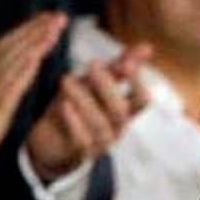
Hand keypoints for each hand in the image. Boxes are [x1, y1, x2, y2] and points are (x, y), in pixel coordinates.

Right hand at [0, 12, 65, 192]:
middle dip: (35, 29)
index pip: (4, 47)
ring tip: (56, 27)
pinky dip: (25, 68)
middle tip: (59, 16)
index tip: (46, 20)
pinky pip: (10, 86)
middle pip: (9, 47)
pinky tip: (40, 55)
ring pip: (12, 61)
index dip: (26, 31)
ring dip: (35, 42)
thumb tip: (11, 76)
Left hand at [24, 44, 150, 177]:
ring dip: (84, 100)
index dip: (138, 83)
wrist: (52, 140)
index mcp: (125, 111)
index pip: (142, 101)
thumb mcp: (96, 83)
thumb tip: (147, 47)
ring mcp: (101, 143)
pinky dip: (74, 122)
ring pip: (100, 124)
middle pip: (120, 111)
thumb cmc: (79, 107)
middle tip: (92, 64)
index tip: (127, 63)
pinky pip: (82, 140)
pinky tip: (65, 105)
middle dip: (107, 87)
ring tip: (66, 79)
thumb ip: (119, 67)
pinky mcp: (80, 153)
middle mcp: (117, 128)